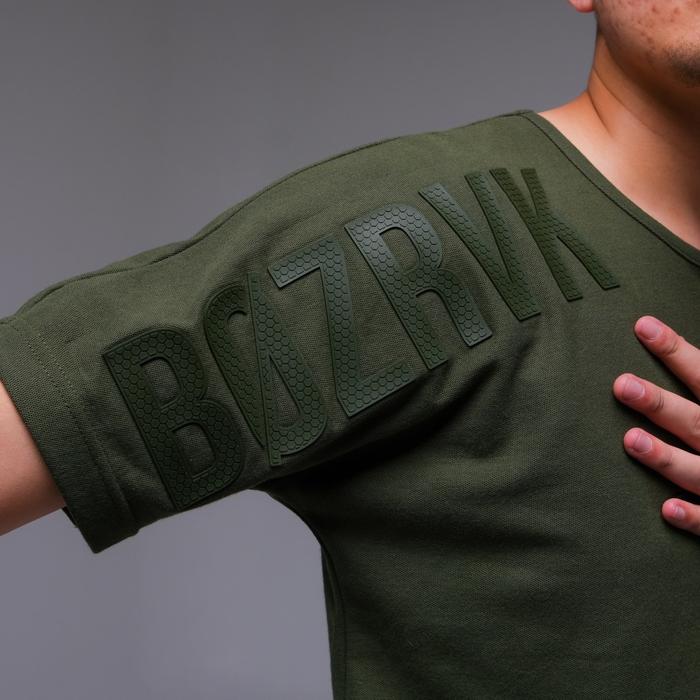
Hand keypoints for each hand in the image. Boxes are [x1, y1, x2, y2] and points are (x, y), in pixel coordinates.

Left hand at [612, 316, 699, 532]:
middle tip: (622, 384)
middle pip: (694, 421)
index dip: (676, 351)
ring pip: (698, 472)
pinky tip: (668, 509)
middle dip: (660, 404)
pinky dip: (696, 517)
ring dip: (667, 457)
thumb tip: (689, 357)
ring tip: (631, 440)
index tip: (644, 326)